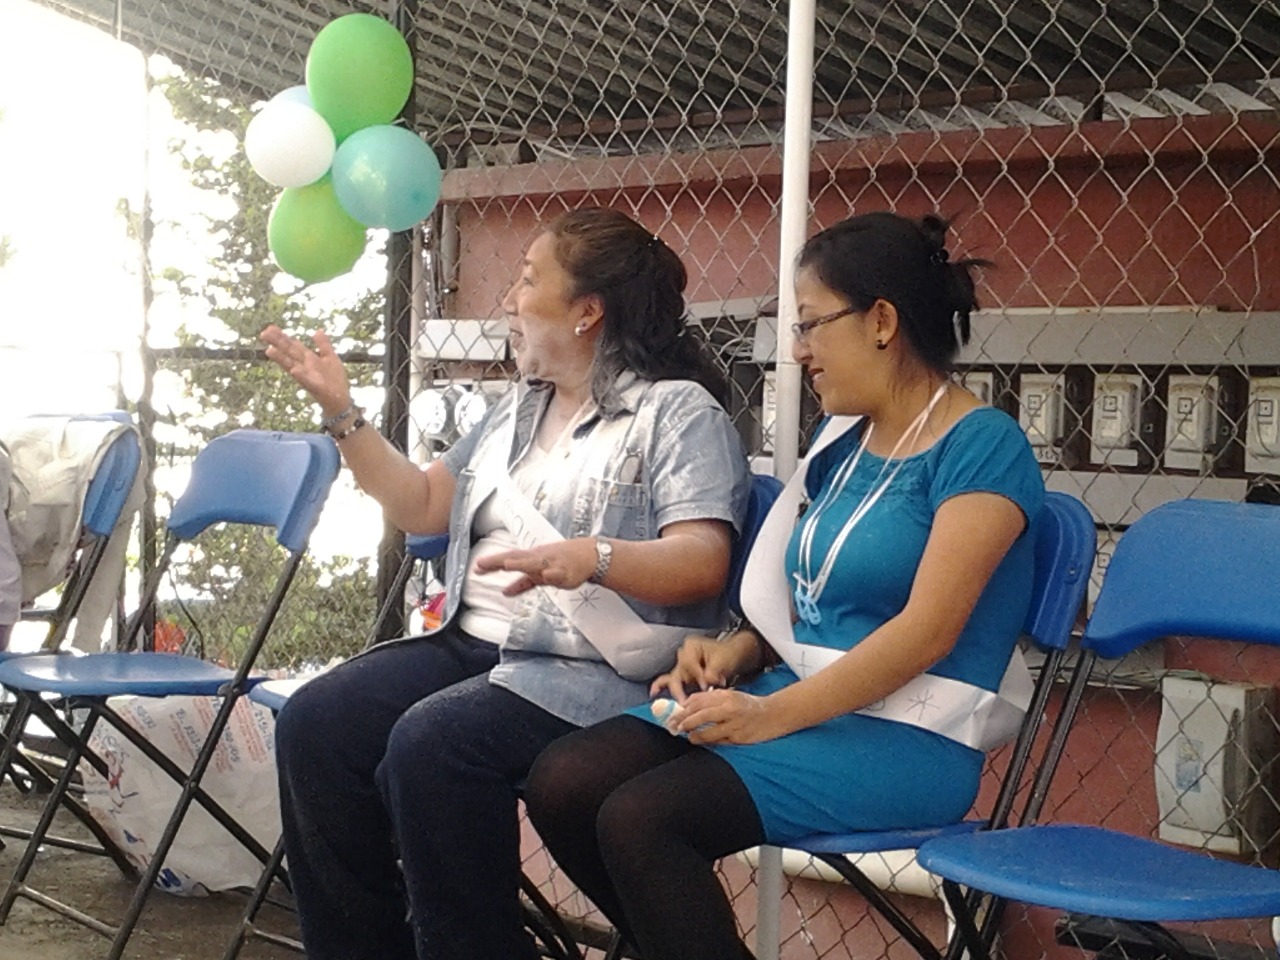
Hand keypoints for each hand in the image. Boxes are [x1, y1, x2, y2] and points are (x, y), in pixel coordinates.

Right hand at [260, 325, 352, 415]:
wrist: (341, 401)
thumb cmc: (334, 380)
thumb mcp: (330, 358)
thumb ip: (323, 345)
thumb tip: (316, 330)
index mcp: (308, 359)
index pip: (293, 345)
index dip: (282, 336)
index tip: (270, 327)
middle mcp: (304, 367)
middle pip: (289, 352)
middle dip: (278, 343)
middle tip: (263, 334)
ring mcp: (308, 377)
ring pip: (292, 365)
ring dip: (282, 359)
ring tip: (269, 350)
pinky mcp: (316, 388)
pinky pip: (307, 381)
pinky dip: (301, 376)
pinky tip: (294, 370)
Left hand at [473, 539, 596, 595]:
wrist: (588, 555)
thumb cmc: (561, 561)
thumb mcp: (539, 574)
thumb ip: (522, 583)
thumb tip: (504, 592)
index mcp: (531, 558)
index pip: (508, 558)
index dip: (492, 563)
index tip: (476, 567)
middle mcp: (538, 559)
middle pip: (515, 559)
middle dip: (498, 561)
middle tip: (481, 564)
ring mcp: (551, 564)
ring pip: (534, 564)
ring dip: (521, 564)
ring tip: (507, 564)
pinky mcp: (565, 572)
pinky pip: (557, 574)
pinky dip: (550, 574)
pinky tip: (545, 576)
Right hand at [650, 634, 744, 702]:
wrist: (731, 655)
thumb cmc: (727, 654)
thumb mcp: (722, 661)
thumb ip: (712, 672)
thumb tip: (706, 682)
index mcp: (691, 646)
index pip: (688, 663)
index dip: (697, 675)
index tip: (706, 685)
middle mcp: (683, 654)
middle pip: (678, 672)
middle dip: (682, 688)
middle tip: (686, 701)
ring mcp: (682, 665)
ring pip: (674, 679)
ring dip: (677, 691)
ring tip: (670, 700)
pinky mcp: (683, 674)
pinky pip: (669, 680)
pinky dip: (661, 687)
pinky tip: (654, 693)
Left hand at [676, 688, 782, 744]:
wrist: (773, 714)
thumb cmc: (748, 705)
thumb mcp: (730, 695)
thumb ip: (709, 698)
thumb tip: (687, 703)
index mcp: (726, 696)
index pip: (699, 702)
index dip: (684, 710)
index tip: (674, 716)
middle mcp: (730, 709)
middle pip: (702, 715)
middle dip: (685, 722)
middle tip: (675, 727)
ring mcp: (735, 724)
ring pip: (709, 731)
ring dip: (695, 735)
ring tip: (689, 736)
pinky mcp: (740, 738)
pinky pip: (720, 741)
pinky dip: (709, 741)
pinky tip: (703, 741)